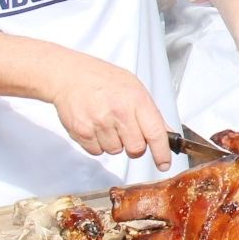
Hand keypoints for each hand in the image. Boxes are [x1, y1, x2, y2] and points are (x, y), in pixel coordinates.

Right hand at [49, 56, 174, 169]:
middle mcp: (118, 112)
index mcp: (136, 100)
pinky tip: (96, 127)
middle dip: (136, 147)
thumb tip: (168, 133)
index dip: (161, 152)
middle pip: (136, 148)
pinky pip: (97, 152)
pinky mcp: (82, 132)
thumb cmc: (104, 80)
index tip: (164, 163)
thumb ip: (151, 112)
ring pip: (116, 151)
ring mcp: (99, 123)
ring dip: (115, 143)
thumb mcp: (135, 88)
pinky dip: (98, 144)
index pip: (155, 133)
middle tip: (129, 133)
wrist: (71, 76)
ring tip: (107, 123)